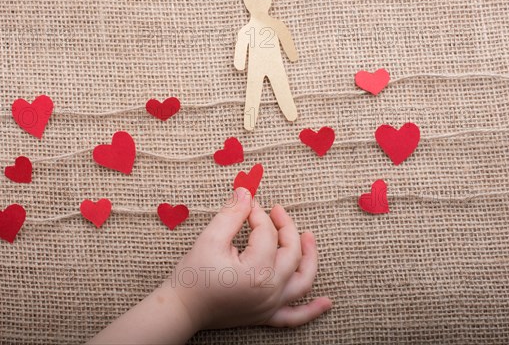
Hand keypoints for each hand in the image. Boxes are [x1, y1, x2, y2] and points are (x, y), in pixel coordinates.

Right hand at [163, 187, 331, 329]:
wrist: (181, 308)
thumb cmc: (192, 275)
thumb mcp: (210, 239)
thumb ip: (231, 214)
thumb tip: (246, 191)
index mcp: (257, 270)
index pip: (266, 233)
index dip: (257, 213)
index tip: (246, 203)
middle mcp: (270, 290)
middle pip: (290, 252)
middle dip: (285, 226)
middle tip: (275, 209)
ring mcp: (270, 305)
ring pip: (302, 281)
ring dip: (310, 258)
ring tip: (309, 238)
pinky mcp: (265, 316)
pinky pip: (295, 317)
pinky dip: (312, 310)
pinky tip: (327, 302)